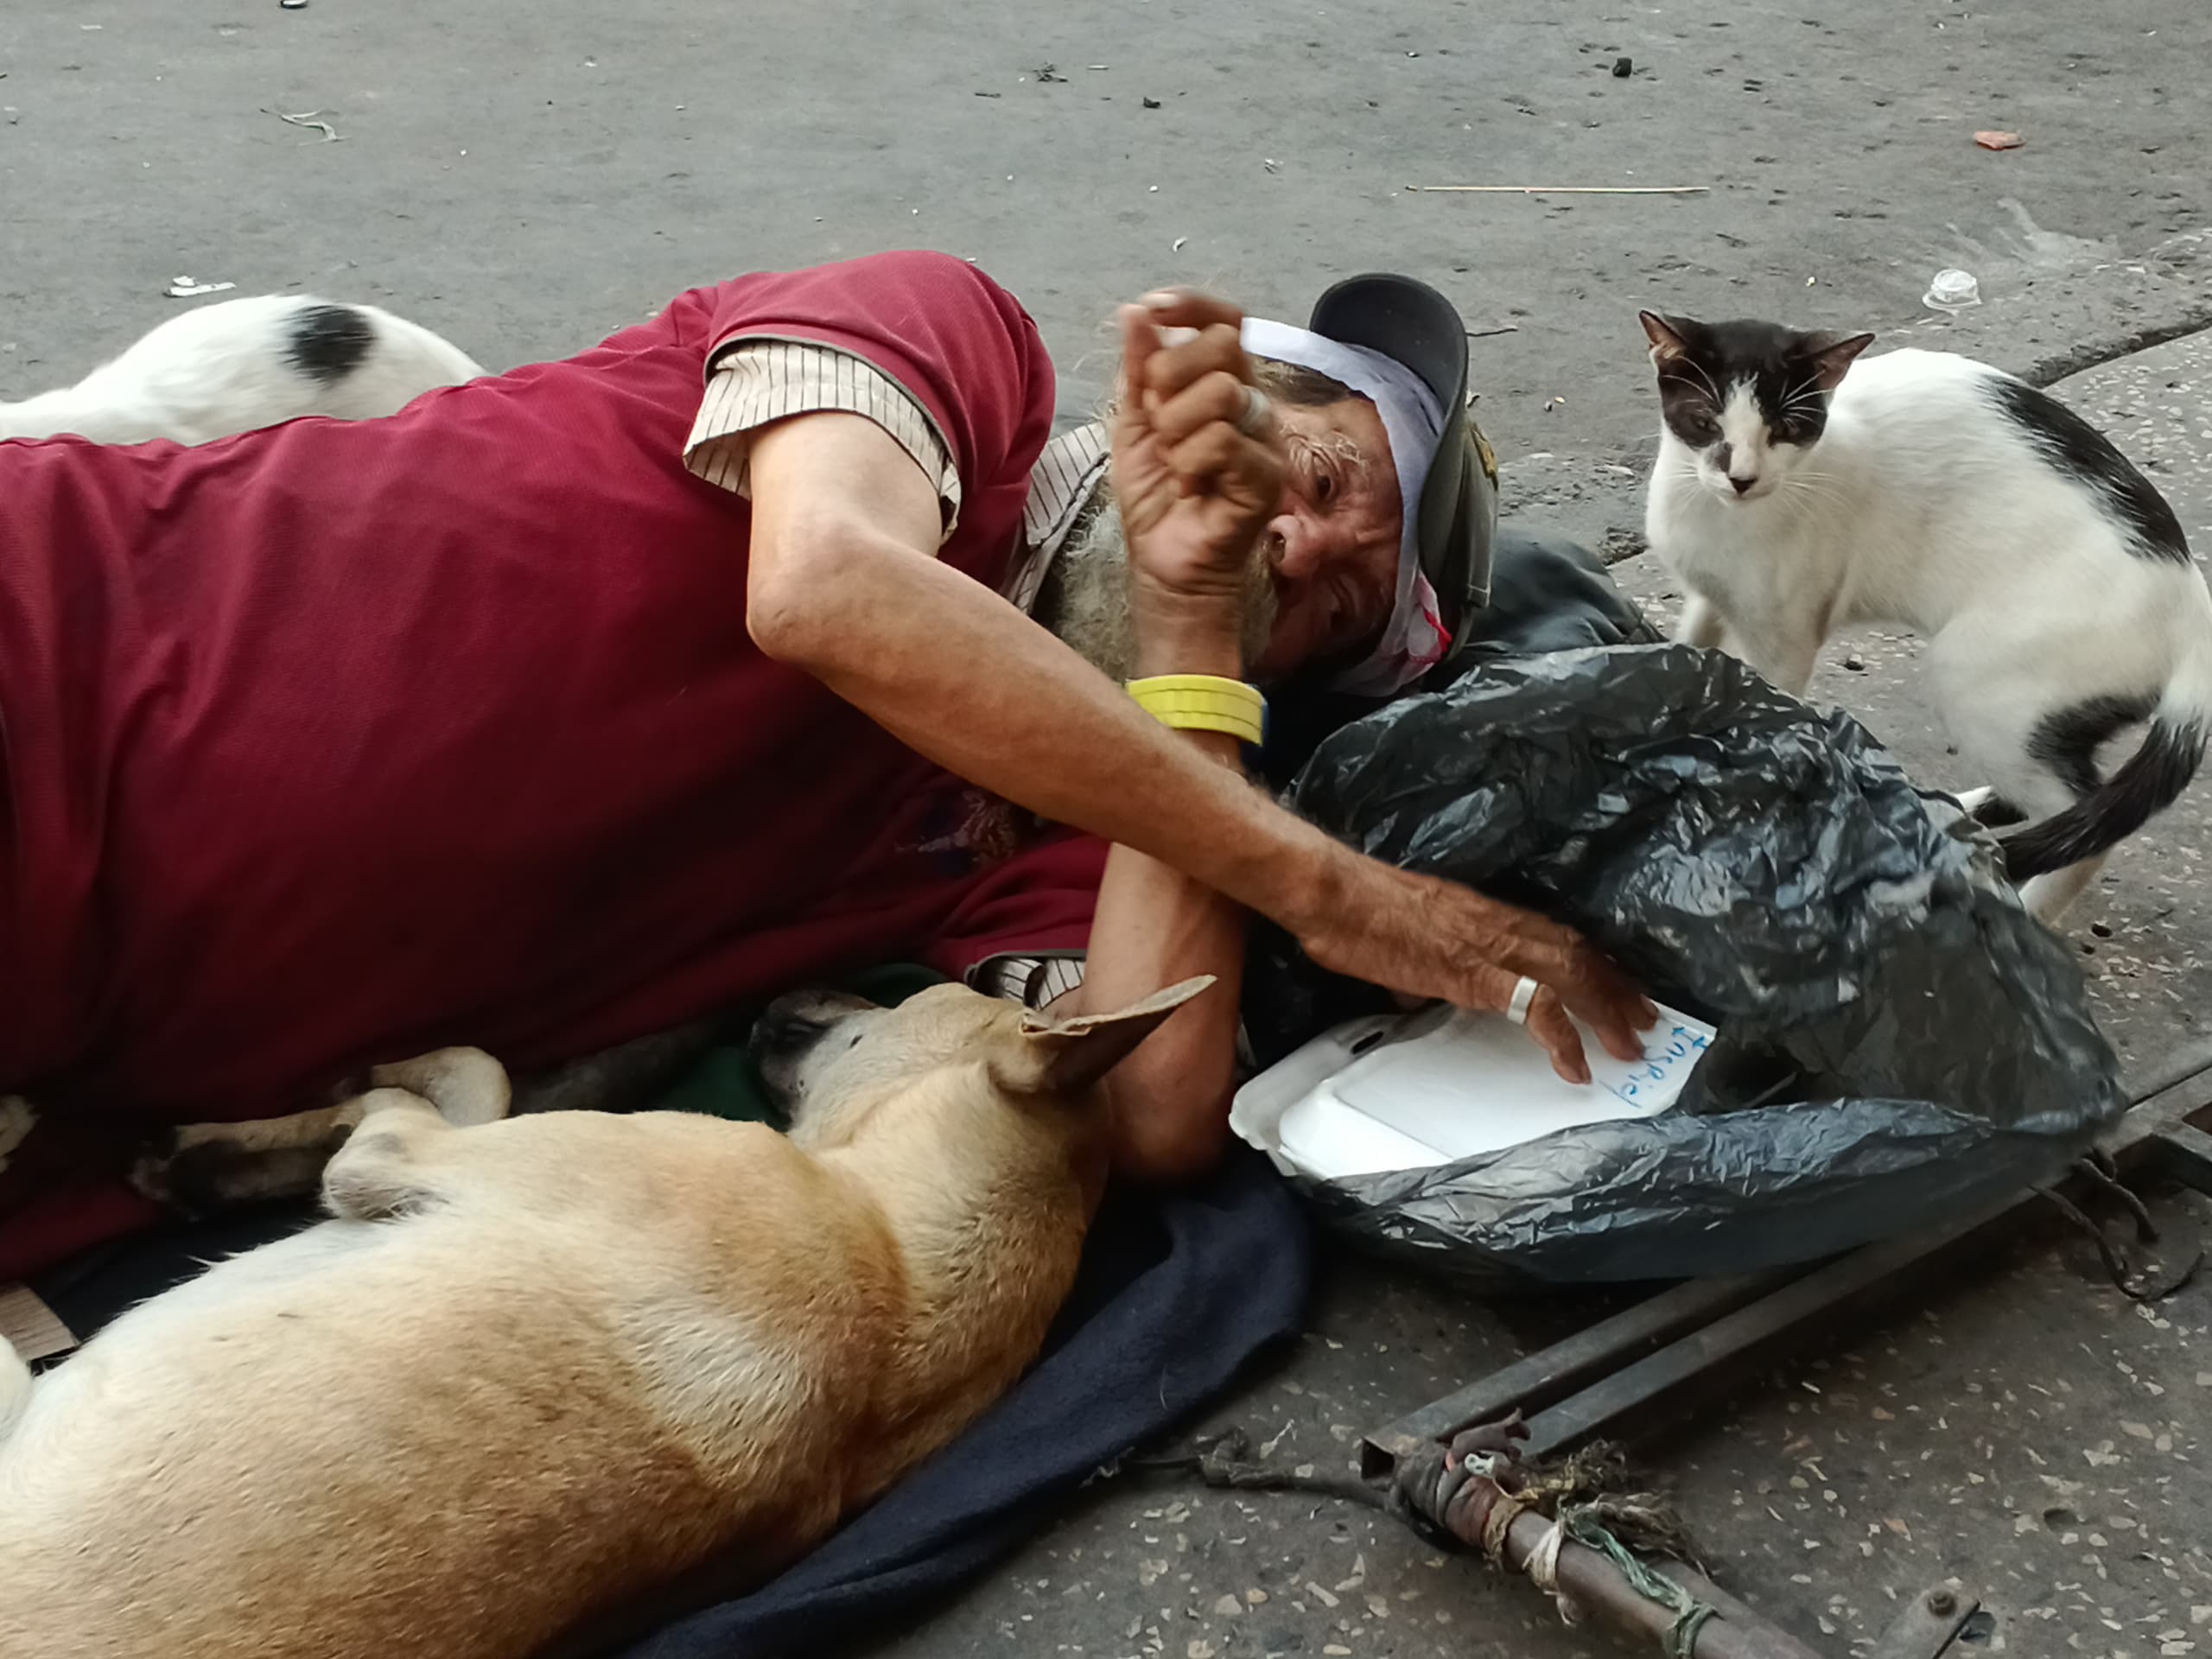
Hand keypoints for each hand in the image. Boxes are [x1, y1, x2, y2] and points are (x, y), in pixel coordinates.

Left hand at [1108, 289, 1283, 645]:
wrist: (1164, 564)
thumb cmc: (1156, 497)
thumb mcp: (1133, 424)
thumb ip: (1139, 368)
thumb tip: (1137, 311)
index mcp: (1222, 383)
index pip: (1225, 320)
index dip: (1193, 305)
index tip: (1154, 308)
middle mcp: (1252, 403)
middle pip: (1223, 344)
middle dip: (1171, 378)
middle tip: (1157, 424)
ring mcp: (1264, 439)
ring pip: (1220, 391)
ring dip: (1175, 429)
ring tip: (1174, 462)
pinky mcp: (1267, 476)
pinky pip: (1221, 440)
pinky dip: (1189, 462)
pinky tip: (1191, 486)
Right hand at [1294, 857, 1656, 1083]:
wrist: (1337, 894)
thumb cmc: (1358, 912)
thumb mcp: (1407, 938)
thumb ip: (1425, 964)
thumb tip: (1418, 988)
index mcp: (1486, 913)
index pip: (1557, 934)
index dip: (1594, 961)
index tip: (1619, 985)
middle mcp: (1500, 924)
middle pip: (1579, 953)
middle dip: (1618, 989)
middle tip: (1646, 1020)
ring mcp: (1492, 947)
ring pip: (1573, 975)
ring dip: (1607, 1012)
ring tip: (1630, 1046)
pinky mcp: (1476, 974)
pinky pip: (1537, 1008)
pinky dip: (1562, 1038)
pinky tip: (1575, 1065)